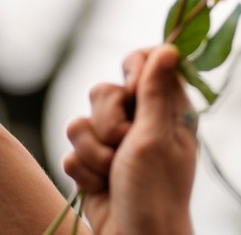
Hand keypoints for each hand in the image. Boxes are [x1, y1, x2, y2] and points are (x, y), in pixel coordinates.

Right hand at [63, 46, 196, 234]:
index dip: (133, 68)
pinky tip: (100, 186)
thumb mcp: (155, 137)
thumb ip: (154, 91)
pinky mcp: (94, 164)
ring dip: (94, 149)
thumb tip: (168, 47)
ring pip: (82, 120)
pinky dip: (84, 169)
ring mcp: (116, 144)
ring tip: (112, 170)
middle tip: (124, 141)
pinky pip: (72, 148)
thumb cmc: (154, 193)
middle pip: (105, 89)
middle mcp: (141, 122)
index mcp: (167, 110)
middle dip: (108, 118)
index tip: (132, 86)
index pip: (147, 62)